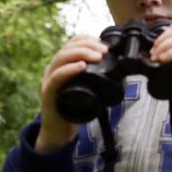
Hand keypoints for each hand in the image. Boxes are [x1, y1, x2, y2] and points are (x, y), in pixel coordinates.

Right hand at [36, 35, 108, 153]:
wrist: (60, 131)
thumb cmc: (75, 109)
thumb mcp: (90, 90)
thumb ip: (99, 79)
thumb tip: (122, 72)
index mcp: (63, 66)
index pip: (71, 44)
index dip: (86, 39)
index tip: (103, 42)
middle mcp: (54, 69)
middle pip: (67, 48)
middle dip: (88, 45)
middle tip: (104, 50)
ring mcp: (50, 80)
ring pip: (61, 58)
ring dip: (81, 53)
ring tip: (97, 56)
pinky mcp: (49, 93)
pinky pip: (57, 77)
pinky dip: (69, 69)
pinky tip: (81, 66)